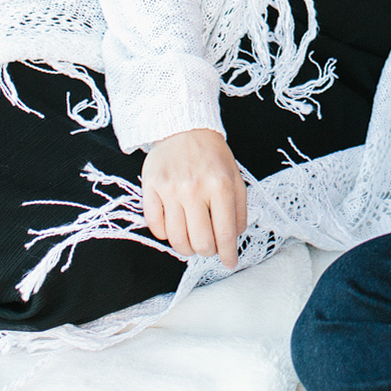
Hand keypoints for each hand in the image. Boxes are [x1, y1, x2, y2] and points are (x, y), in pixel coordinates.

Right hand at [141, 128, 246, 267]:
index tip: (229, 263)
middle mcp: (195, 189)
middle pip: (201, 241)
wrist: (184, 127)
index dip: (228, 254)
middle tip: (208, 248)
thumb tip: (235, 237)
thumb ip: (239, 207)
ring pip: (177, 239)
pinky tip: (173, 228)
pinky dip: (165, 234)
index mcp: (221, 186)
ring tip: (191, 243)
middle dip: (207, 252)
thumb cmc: (212, 155)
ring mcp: (171, 189)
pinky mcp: (151, 187)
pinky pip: (156, 226)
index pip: (225, 233)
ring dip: (186, 248)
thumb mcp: (235, 176)